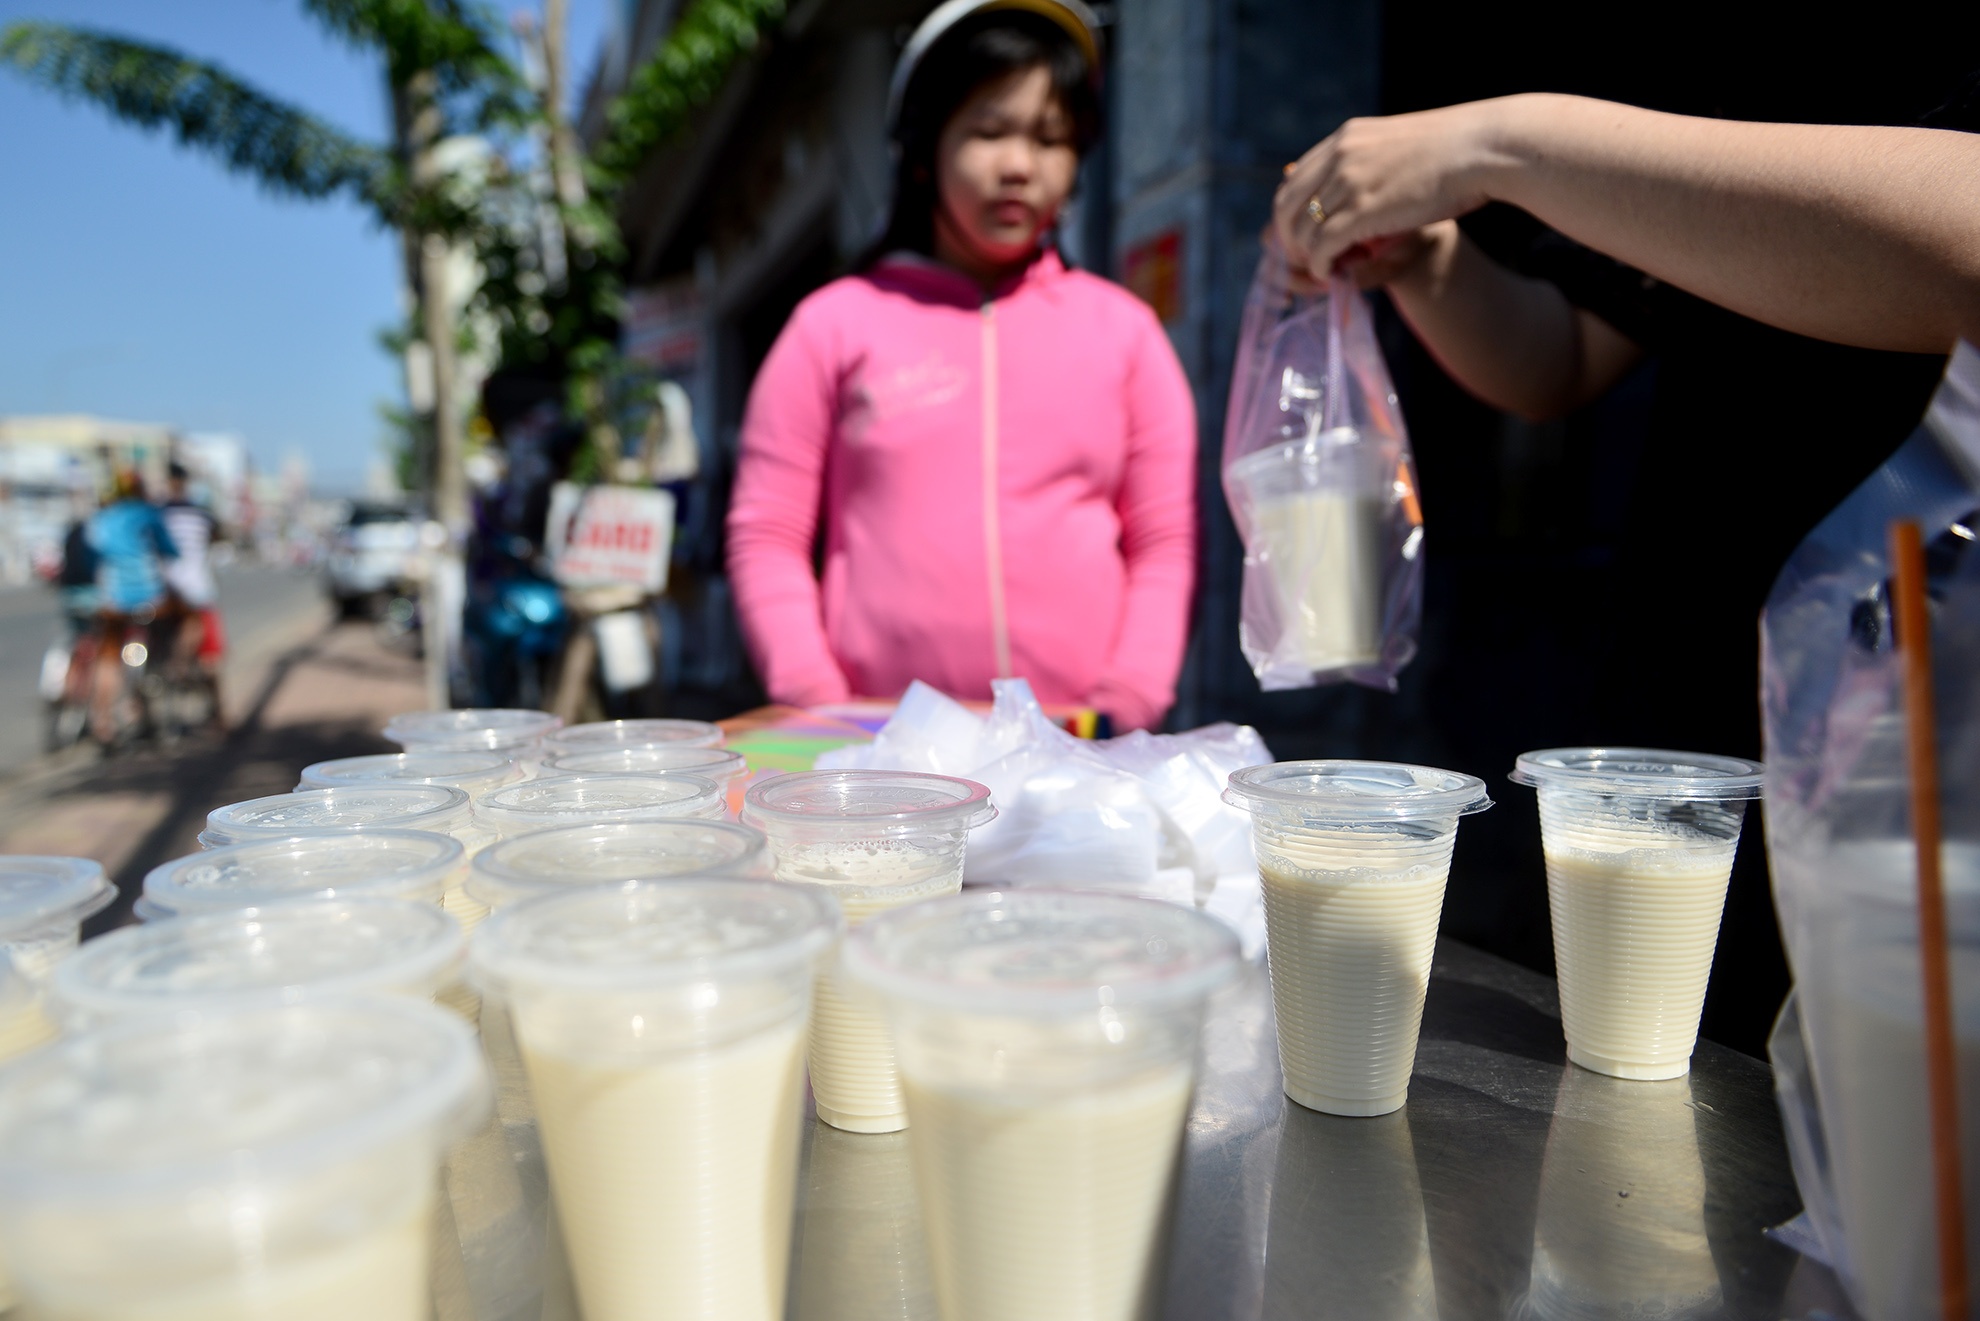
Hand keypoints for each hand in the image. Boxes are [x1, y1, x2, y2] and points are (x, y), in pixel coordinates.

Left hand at [1273, 99, 1514, 280]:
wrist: (1484, 148)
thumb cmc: (1458, 149)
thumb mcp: (1402, 145)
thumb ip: (1375, 162)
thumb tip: (1362, 185)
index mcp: (1347, 137)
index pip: (1296, 176)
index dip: (1292, 209)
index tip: (1302, 231)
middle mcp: (1340, 156)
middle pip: (1287, 203)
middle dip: (1288, 236)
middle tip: (1301, 258)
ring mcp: (1348, 182)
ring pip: (1302, 227)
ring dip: (1304, 255)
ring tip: (1319, 268)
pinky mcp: (1361, 210)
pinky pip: (1322, 245)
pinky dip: (1319, 264)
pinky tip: (1328, 273)